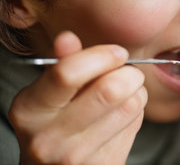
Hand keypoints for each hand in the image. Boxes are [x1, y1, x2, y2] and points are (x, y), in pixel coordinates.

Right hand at [9, 31, 147, 163]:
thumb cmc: (53, 124)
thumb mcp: (48, 94)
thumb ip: (62, 65)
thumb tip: (68, 38)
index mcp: (30, 110)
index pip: (68, 74)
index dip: (102, 56)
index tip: (118, 53)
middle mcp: (49, 137)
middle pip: (110, 90)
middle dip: (129, 73)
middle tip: (127, 72)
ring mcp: (77, 156)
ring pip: (131, 106)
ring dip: (137, 92)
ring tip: (125, 92)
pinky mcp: (104, 164)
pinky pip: (136, 124)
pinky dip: (137, 111)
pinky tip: (122, 114)